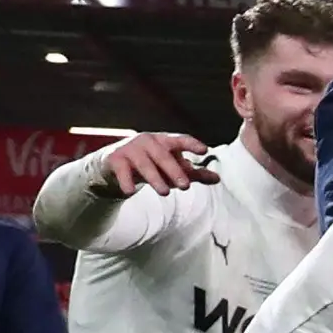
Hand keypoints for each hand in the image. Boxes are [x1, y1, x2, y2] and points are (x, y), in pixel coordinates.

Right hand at [95, 132, 216, 197]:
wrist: (114, 164)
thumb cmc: (151, 165)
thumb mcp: (172, 168)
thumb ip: (194, 173)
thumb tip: (218, 179)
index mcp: (165, 141)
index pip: (180, 140)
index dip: (192, 144)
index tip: (204, 150)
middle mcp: (148, 142)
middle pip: (163, 155)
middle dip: (175, 170)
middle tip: (186, 186)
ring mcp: (130, 149)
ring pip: (144, 164)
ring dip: (155, 178)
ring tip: (164, 193)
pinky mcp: (115, 160)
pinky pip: (122, 171)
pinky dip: (126, 180)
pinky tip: (130, 191)